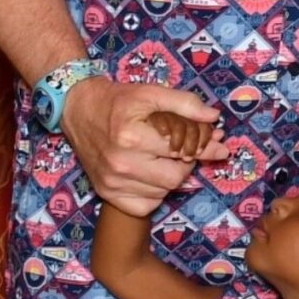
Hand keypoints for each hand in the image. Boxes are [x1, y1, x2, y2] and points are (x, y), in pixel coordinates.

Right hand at [63, 78, 225, 214]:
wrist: (78, 109)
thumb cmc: (118, 101)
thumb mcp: (152, 93)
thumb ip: (185, 104)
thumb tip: (213, 118)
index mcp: (131, 137)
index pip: (183, 152)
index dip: (206, 148)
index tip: (220, 146)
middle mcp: (120, 164)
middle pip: (175, 177)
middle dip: (187, 162)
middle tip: (183, 150)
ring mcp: (111, 182)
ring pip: (162, 192)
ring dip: (171, 177)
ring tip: (163, 159)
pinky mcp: (106, 193)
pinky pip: (144, 205)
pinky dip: (154, 194)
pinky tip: (151, 175)